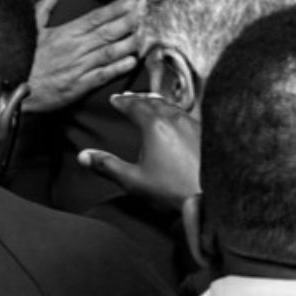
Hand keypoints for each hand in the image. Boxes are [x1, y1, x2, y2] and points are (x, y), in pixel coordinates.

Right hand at [26, 0, 141, 113]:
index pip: (95, 17)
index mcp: (65, 32)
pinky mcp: (79, 85)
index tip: (132, 1)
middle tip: (146, 14)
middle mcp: (75, 47)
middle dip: (128, 22)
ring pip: (109, 52)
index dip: (115, 9)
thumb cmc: (23, 59)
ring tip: (144, 35)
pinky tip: (131, 62)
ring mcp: (79, 67)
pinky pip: (102, 75)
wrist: (13, 89)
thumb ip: (44, 8)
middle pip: (107, 32)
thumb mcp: (32, 28)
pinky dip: (117, 68)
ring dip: (128, 43)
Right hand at [77, 91, 201, 210]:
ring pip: (172, 105)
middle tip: (129, 97)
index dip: (122, 102)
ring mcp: (193, 124)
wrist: (211, 197)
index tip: (115, 99)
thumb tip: (84, 157)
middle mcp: (174, 119)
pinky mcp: (205, 133)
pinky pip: (186, 114)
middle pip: (153, 101)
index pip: (133, 106)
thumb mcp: (133, 180)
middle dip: (139, 98)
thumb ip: (107, 166)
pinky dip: (174, 110)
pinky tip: (177, 117)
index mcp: (154, 126)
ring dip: (157, 101)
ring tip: (150, 100)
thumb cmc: (173, 190)